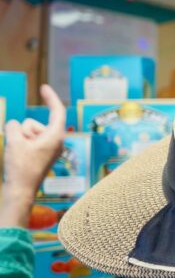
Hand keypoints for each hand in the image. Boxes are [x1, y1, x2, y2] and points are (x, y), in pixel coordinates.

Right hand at [0, 85, 65, 227]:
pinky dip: (21, 143)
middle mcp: (56, 140)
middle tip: (22, 149)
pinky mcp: (43, 153)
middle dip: (23, 130)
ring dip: (21, 138)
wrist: (21, 190)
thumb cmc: (21, 167)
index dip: (50, 98)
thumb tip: (15, 124)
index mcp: (56, 136)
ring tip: (21, 154)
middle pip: (34, 123)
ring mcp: (49, 147)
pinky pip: (28, 140)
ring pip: (29, 132)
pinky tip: (20, 156)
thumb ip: (14, 127)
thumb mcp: (14, 141)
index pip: (57, 111)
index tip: (44, 87)